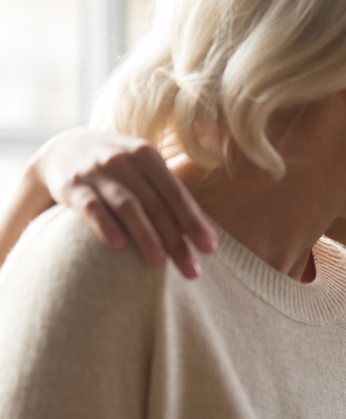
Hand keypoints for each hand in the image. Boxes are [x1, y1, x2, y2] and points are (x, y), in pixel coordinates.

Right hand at [32, 128, 215, 277]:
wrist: (62, 148)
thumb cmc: (119, 168)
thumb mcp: (143, 168)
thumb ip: (168, 194)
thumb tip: (201, 234)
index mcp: (148, 156)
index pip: (176, 194)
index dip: (194, 222)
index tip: (210, 249)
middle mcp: (124, 160)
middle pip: (156, 205)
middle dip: (176, 240)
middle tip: (191, 270)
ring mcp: (96, 172)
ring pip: (127, 206)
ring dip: (146, 235)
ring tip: (159, 263)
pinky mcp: (72, 186)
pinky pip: (90, 207)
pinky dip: (105, 225)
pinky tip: (118, 245)